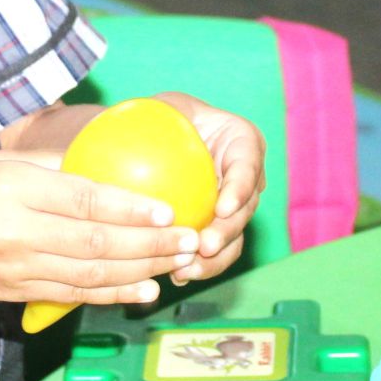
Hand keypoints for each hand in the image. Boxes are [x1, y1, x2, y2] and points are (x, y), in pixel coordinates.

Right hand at [0, 148, 203, 307]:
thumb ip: (53, 166)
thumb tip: (110, 164)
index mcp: (12, 190)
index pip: (82, 200)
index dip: (130, 208)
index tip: (167, 208)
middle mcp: (15, 234)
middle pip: (95, 242)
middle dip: (150, 244)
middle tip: (189, 238)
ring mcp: (16, 270)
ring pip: (90, 274)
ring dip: (141, 271)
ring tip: (179, 262)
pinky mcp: (16, 294)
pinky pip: (73, 296)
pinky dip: (112, 294)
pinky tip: (145, 290)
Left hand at [146, 92, 266, 284]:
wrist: (157, 144)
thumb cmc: (161, 116)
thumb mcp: (163, 105)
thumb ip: (159, 112)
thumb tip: (132, 123)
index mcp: (243, 142)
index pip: (247, 165)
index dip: (240, 188)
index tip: (222, 207)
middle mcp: (246, 177)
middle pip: (245, 208)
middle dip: (228, 231)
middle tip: (204, 246)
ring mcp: (234, 207)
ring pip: (234, 237)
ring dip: (216, 257)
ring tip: (189, 269)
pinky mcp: (217, 229)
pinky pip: (215, 252)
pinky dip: (201, 266)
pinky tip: (176, 275)